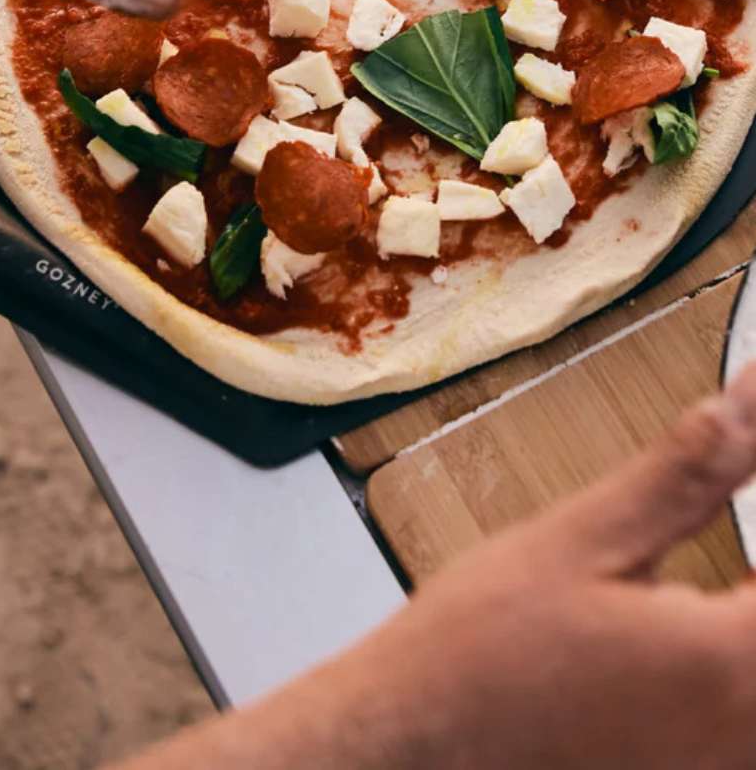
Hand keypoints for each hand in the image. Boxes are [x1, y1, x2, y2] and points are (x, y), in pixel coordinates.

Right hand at [123, 363, 755, 769]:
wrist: (411, 749)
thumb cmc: (480, 653)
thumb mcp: (584, 537)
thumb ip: (690, 471)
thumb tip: (752, 400)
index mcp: (734, 665)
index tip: (747, 451)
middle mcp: (745, 735)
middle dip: (755, 547)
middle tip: (730, 467)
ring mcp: (720, 765)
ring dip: (745, 601)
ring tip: (717, 551)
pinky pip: (742, 706)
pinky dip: (732, 646)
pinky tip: (705, 612)